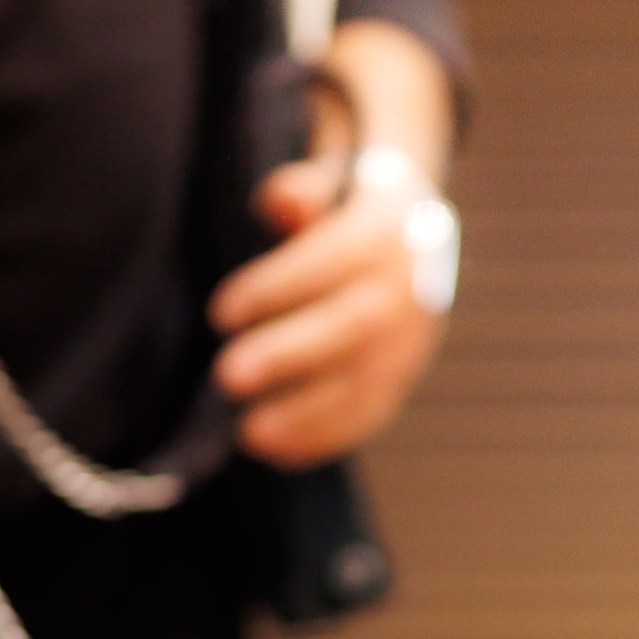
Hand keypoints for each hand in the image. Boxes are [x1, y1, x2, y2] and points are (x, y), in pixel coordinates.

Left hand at [208, 152, 444, 465]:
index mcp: (387, 231)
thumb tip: (283, 202)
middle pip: (354, 326)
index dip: (277, 287)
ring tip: (249, 434)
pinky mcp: (405, 376)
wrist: (417, 237)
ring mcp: (413, 339)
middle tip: (228, 377)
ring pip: (368, 381)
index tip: (220, 313)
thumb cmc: (346, 211)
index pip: (332, 259)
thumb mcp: (328, 183)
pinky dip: (326, 437)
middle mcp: (410, 287)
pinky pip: (373, 413)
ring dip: (308, 414)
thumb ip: (303, 191)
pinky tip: (280, 455)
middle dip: (289, 355)